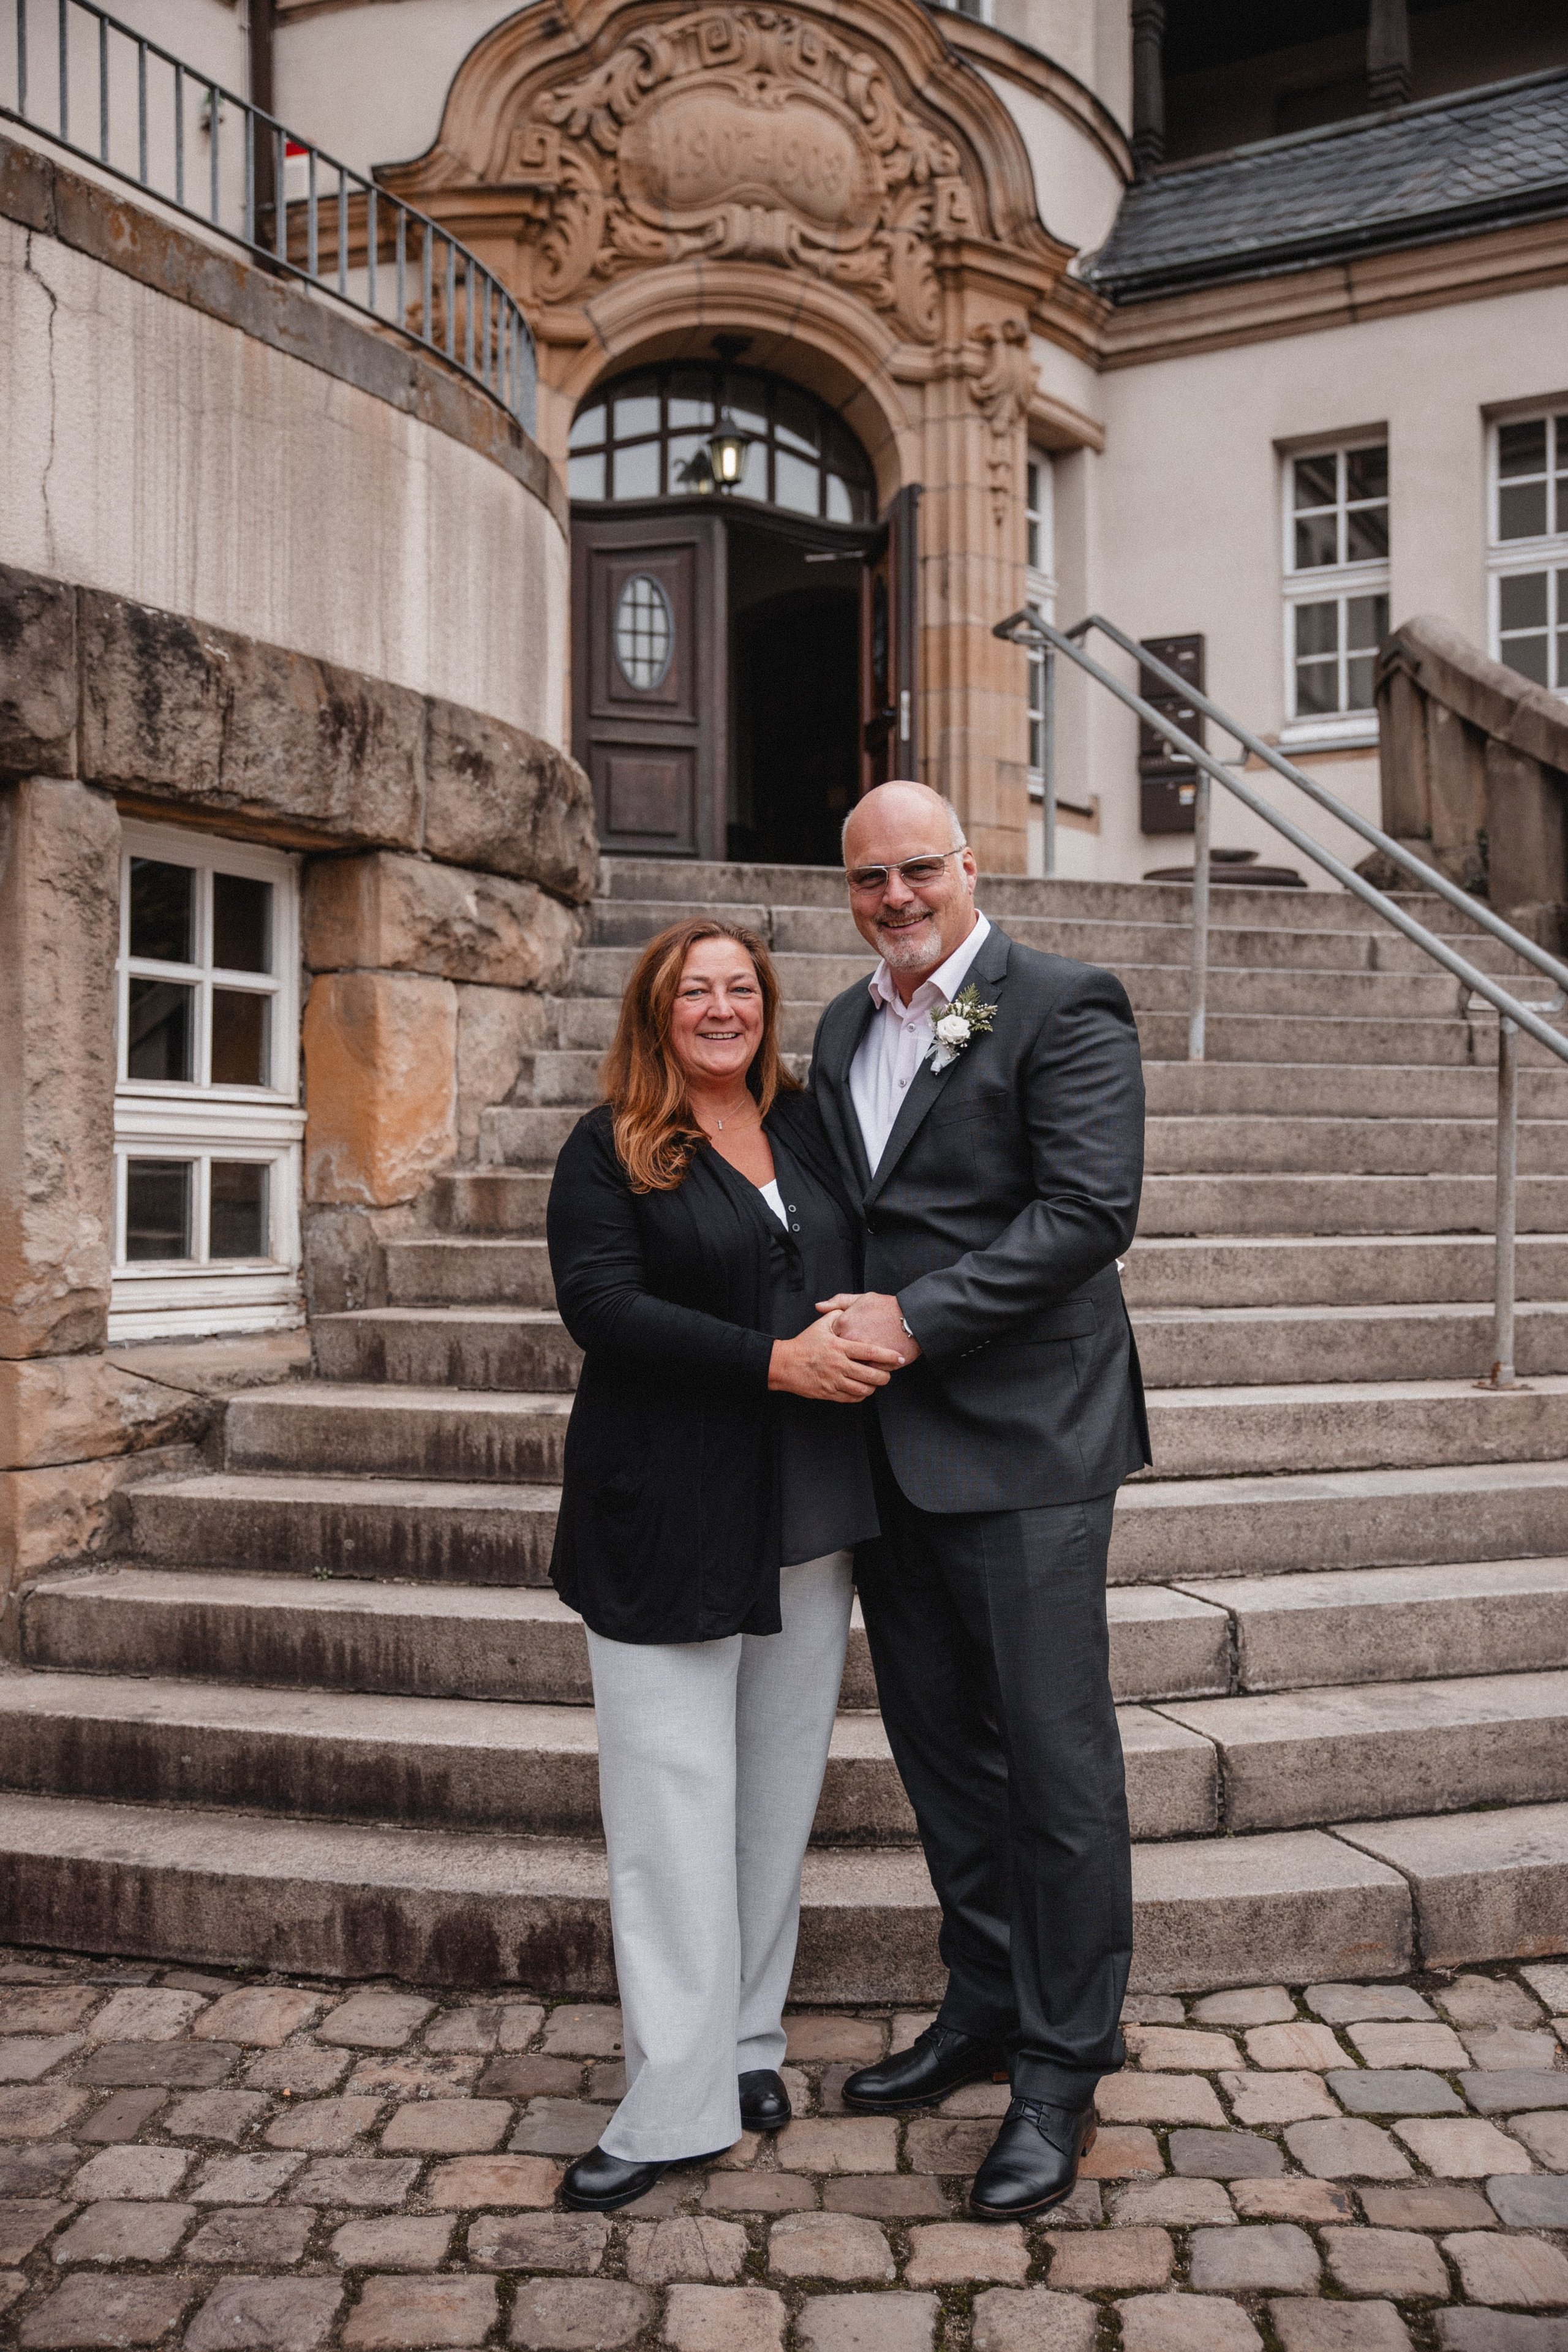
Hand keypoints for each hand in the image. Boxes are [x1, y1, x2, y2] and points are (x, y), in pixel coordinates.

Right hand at [769, 1314, 904, 1401]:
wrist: (784, 1364)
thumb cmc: (804, 1344)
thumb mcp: (820, 1325)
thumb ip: (837, 1315)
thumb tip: (849, 1310)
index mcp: (839, 1347)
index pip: (869, 1351)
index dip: (887, 1355)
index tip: (899, 1357)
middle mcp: (839, 1365)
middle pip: (870, 1374)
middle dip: (884, 1376)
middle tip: (888, 1374)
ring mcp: (834, 1381)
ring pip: (862, 1389)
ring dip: (873, 1387)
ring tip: (875, 1382)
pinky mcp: (829, 1393)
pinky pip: (851, 1398)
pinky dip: (860, 1396)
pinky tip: (862, 1390)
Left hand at [823, 1290, 921, 1363]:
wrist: (913, 1319)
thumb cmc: (888, 1307)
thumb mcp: (862, 1298)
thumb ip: (838, 1302)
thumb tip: (819, 1306)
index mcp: (842, 1323)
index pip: (830, 1339)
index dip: (836, 1342)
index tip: (843, 1343)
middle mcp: (849, 1339)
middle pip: (837, 1355)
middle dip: (842, 1357)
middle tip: (849, 1357)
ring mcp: (860, 1354)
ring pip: (850, 1366)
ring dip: (854, 1367)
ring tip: (860, 1366)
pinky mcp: (874, 1365)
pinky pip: (865, 1373)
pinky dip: (868, 1372)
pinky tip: (872, 1369)